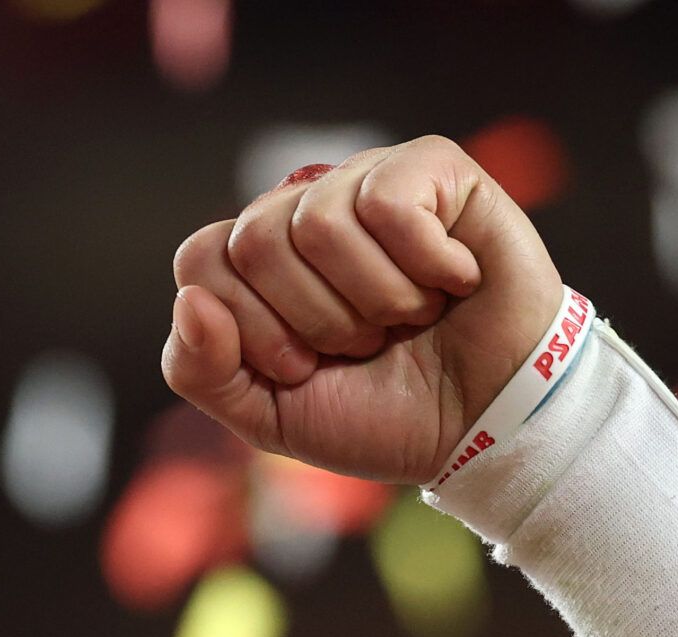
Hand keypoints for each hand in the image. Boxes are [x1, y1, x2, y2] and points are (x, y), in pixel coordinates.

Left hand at [160, 136, 565, 486]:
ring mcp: (368, 183)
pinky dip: (424, 263)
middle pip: (253, 240)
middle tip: (365, 344)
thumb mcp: (269, 417)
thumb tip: (190, 301)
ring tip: (412, 318)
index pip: (200, 262)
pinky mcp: (434, 169)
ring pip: (318, 222)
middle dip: (313, 321)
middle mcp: (306, 212)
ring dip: (373, 300)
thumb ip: (201, 371)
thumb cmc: (384, 416)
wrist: (487, 427)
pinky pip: (388, 200)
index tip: (304, 366)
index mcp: (259, 265)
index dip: (249, 329)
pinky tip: (454, 282)